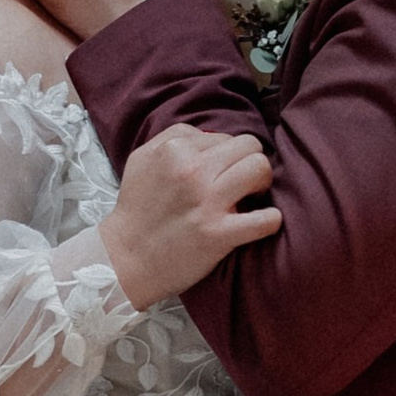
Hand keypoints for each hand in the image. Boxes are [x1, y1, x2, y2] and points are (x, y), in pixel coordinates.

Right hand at [101, 123, 279, 308]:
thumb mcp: (143, 159)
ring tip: (252, 197)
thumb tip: (210, 136)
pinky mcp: (219, 234)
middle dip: (251, 162)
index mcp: (175, 150)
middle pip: (250, 146)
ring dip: (263, 183)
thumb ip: (174, 138)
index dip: (228, 156)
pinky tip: (262, 222)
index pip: (225, 138)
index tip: (221, 173)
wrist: (126, 258)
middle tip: (244, 181)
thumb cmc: (137, 208)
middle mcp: (193, 171)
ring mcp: (208, 202)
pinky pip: (265, 219)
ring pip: (260, 168)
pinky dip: (270, 220)